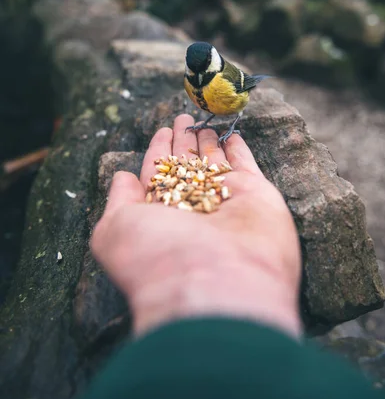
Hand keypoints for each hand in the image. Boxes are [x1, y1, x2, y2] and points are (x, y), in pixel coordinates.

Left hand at [91, 114, 301, 338]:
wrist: (216, 282)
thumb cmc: (157, 258)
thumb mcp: (115, 230)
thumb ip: (118, 201)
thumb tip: (123, 177)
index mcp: (161, 216)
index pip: (159, 175)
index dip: (159, 151)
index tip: (161, 130)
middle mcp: (194, 209)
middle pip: (187, 165)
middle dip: (183, 142)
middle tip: (183, 117)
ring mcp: (226, 201)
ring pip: (215, 162)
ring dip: (209, 141)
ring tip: (203, 120)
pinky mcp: (255, 194)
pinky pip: (246, 164)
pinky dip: (240, 149)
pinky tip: (232, 133)